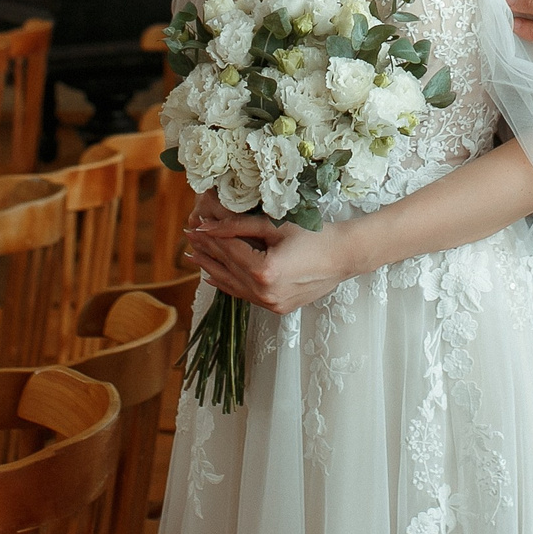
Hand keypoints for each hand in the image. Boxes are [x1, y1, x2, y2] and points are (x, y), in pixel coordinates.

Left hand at [185, 198, 360, 314]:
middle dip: (206, 251)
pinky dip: (227, 284)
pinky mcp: (276, 308)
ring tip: (194, 256)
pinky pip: (244, 295)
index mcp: (265, 271)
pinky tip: (213, 276)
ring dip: (212, 269)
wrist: (344, 256)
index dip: (209, 236)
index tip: (192, 226)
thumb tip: (208, 225)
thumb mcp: (276, 225)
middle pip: (227, 268)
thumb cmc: (314, 235)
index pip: (228, 251)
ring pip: (232, 285)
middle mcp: (265, 293)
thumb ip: (239, 225)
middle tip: (188, 237)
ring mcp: (270, 304)